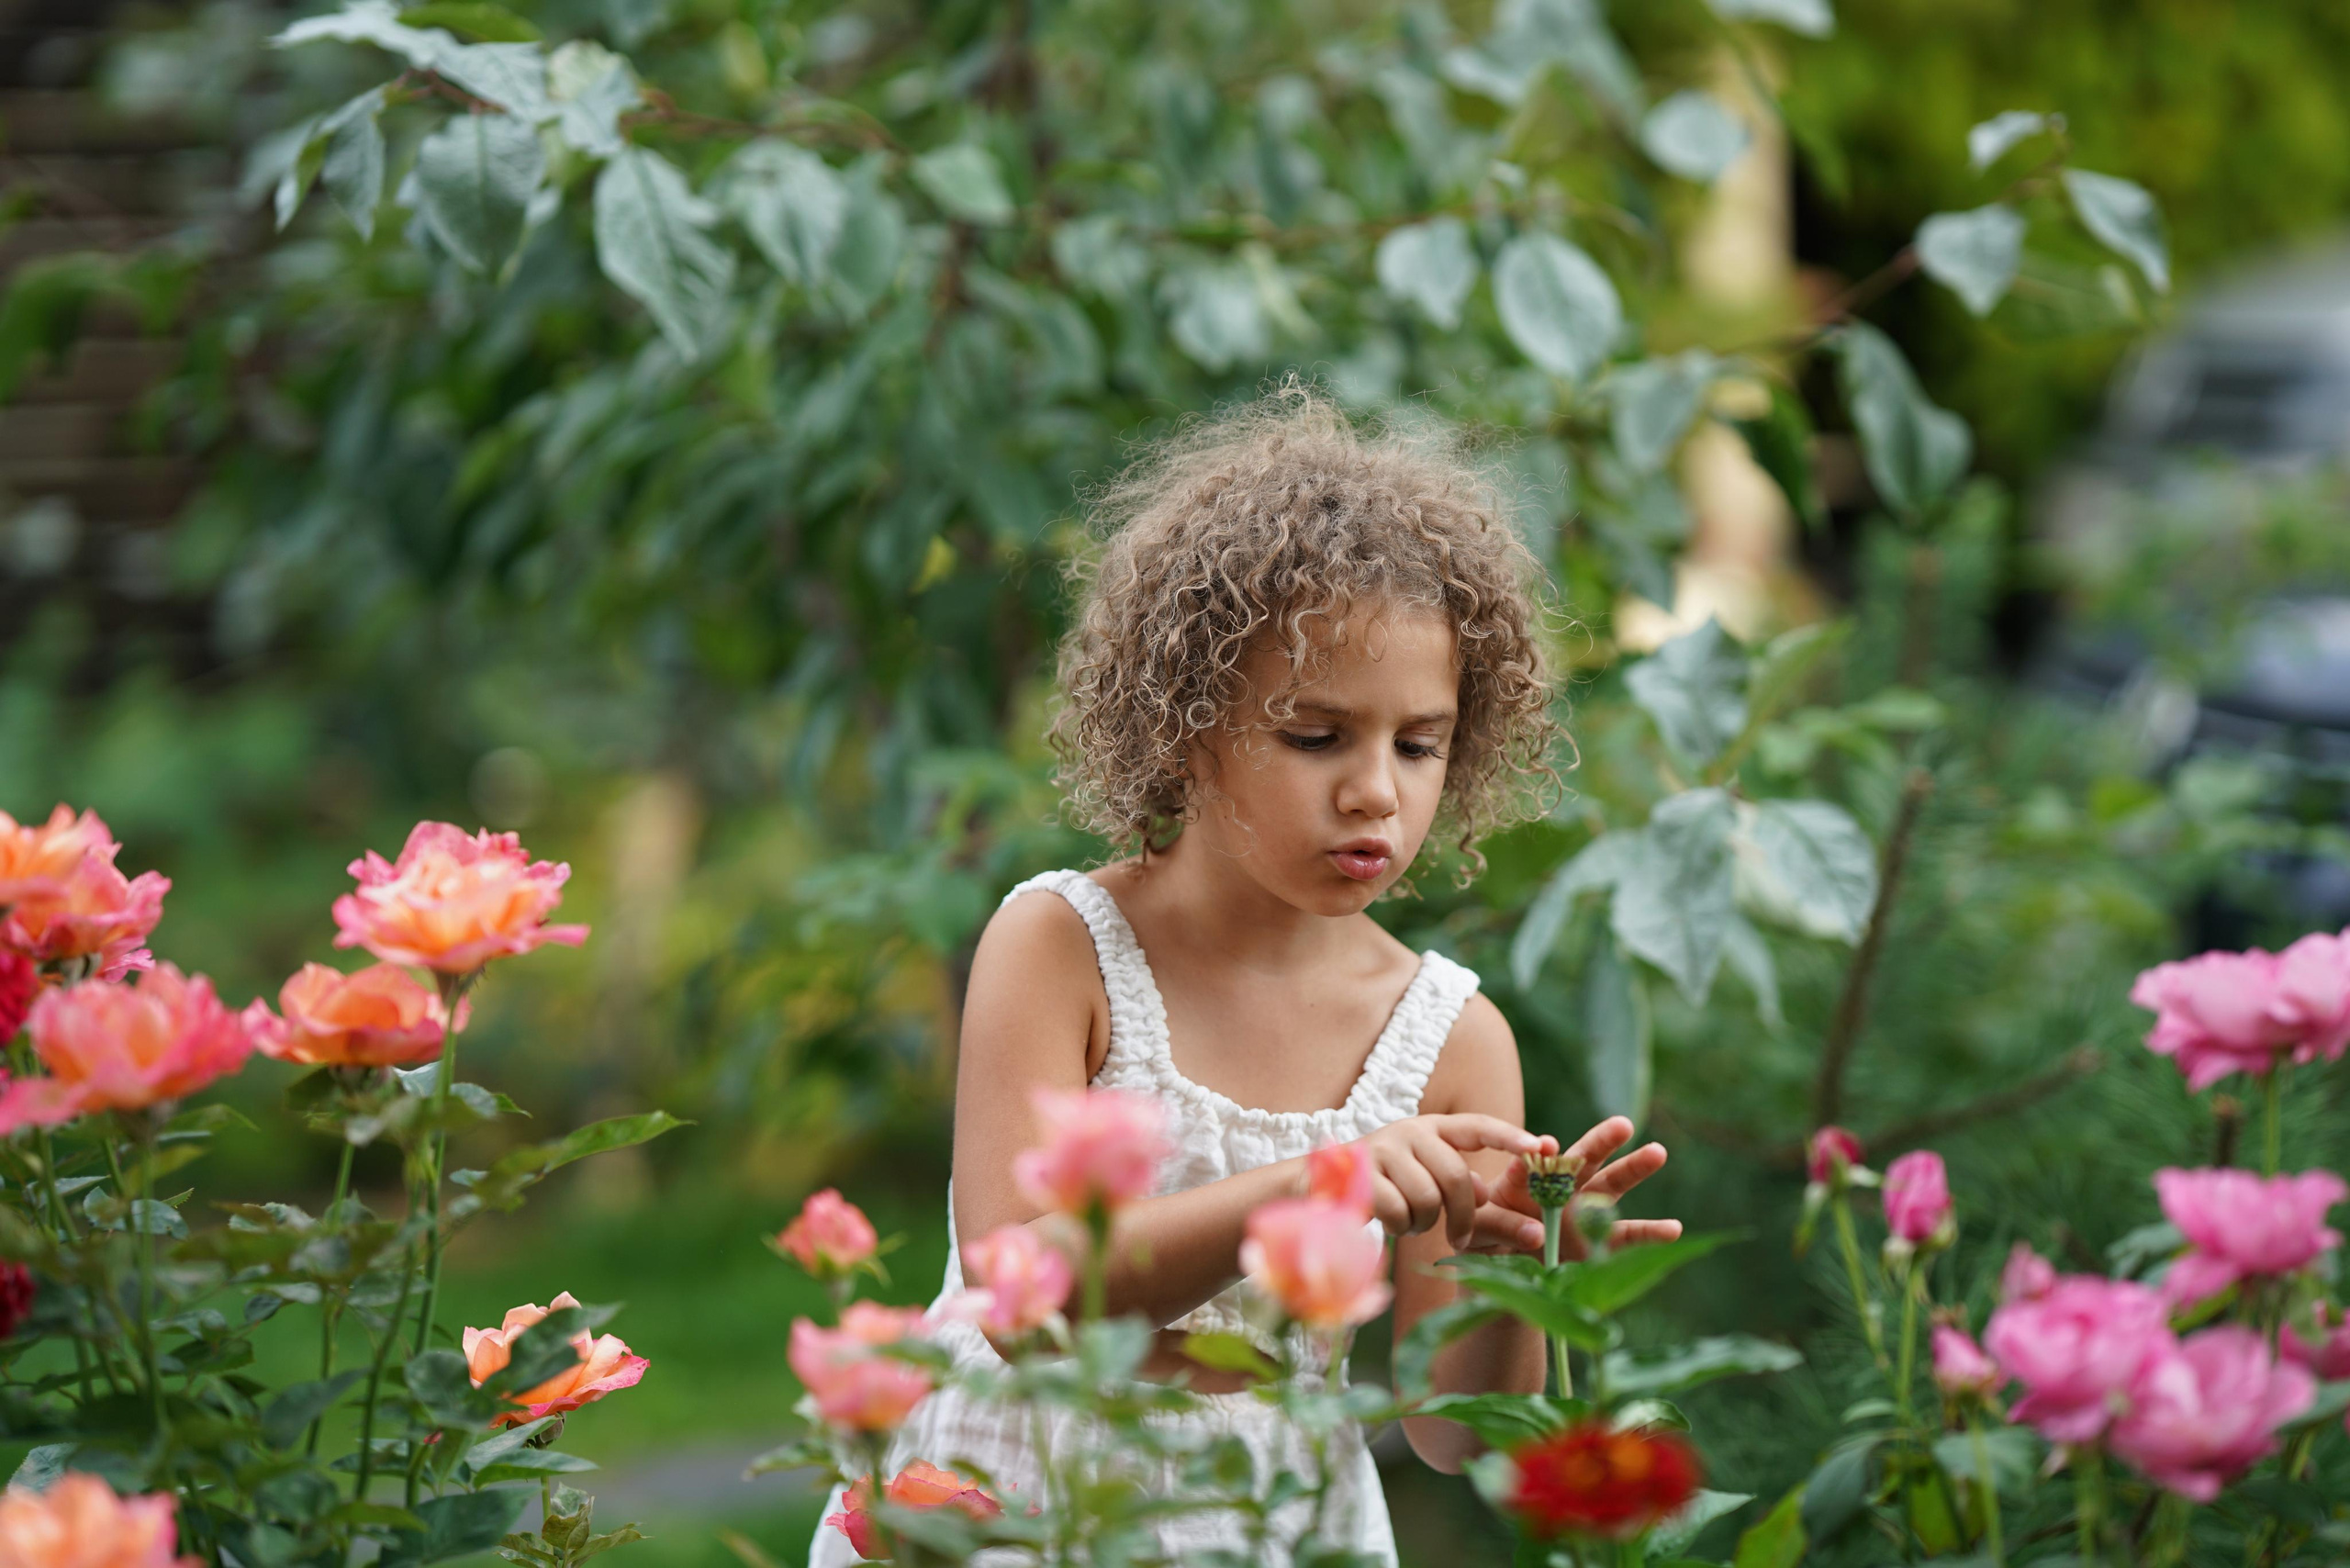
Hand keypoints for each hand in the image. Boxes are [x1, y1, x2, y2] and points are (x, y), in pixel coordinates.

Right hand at [1349, 1113, 1547, 1250]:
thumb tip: (1489, 1194)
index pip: (1478, 1126)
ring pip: (1428, 1199)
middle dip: (1465, 1216)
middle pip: (1457, 1176)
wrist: (1321, 1188)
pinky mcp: (1362, 1173)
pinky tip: (1388, 1221)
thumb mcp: (1428, 1180)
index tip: (1543, 1145)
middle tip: (1461, 1239)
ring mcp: (1384, 1149)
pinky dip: (1399, 1227)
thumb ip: (1462, 1186)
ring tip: (1410, 1222)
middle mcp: (1410, 1131)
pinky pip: (1398, 1212)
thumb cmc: (1388, 1187)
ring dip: (1424, 1223)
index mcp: (1433, 1128)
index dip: (1511, 1137)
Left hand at [1465, 1115, 1682, 1257]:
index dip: (1539, 1152)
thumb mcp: (1477, 1230)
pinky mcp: (1597, 1242)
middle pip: (1582, 1159)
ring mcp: (1583, 1212)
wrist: (1505, 1266)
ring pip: (1611, 1185)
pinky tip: (1674, 1228)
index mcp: (1525, 1179)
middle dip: (1601, 1141)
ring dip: (1634, 1168)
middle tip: (1623, 1124)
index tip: (1546, 1143)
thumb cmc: (1486, 1239)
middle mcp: (1559, 1188)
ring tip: (1658, 1151)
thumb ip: (1487, 1219)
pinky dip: (1650, 1233)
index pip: (1533, 1161)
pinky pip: (1626, 1236)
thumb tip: (1506, 1211)